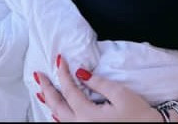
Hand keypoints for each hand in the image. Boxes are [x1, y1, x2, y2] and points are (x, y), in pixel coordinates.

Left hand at [34, 55, 161, 121]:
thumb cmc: (139, 115)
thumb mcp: (120, 94)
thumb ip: (99, 83)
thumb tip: (81, 73)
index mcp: (87, 115)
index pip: (69, 90)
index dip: (63, 73)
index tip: (60, 59)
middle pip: (57, 105)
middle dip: (46, 89)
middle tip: (38, 75)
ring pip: (60, 117)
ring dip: (49, 102)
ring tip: (41, 91)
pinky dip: (59, 115)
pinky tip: (57, 111)